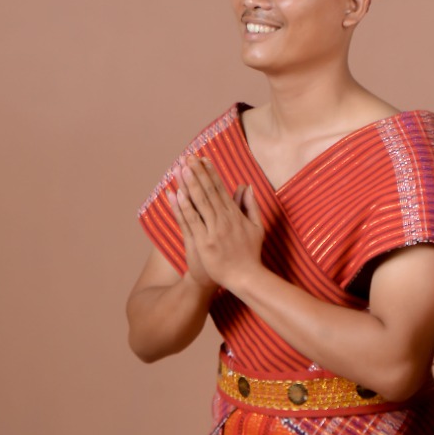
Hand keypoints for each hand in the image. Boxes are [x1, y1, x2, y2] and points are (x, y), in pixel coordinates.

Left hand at [170, 158, 264, 293]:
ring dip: (189, 184)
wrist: (246, 277)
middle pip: (208, 191)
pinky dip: (184, 207)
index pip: (220, 189)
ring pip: (199, 202)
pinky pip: (192, 221)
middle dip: (197, 173)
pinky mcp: (203, 242)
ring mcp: (213, 230)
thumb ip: (251, 206)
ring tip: (181, 168)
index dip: (210, 173)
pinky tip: (176, 194)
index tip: (202, 159)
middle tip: (188, 156)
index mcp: (235, 215)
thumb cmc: (250, 254)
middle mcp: (224, 219)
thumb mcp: (257, 227)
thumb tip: (247, 186)